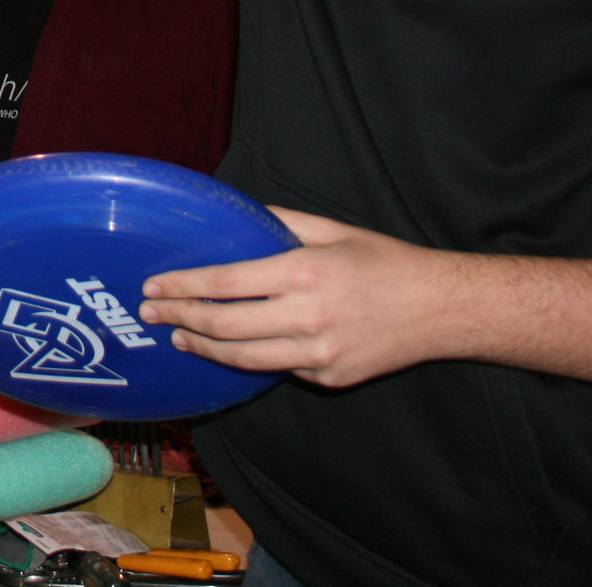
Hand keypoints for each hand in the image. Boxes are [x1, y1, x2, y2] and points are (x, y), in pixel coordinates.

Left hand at [138, 208, 477, 388]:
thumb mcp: (333, 230)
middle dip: (180, 320)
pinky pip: (278, 369)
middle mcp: (307, 316)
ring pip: (244, 359)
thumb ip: (283, 223)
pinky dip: (248, 360)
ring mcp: (318, 353)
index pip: (226, 284)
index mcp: (303, 272)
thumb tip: (243, 215)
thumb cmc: (386, 262)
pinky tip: (228, 350)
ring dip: (204, 349)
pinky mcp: (329, 376)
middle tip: (151, 316)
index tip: (155, 286)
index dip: (184, 287)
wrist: (439, 308)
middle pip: (225, 326)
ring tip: (179, 338)